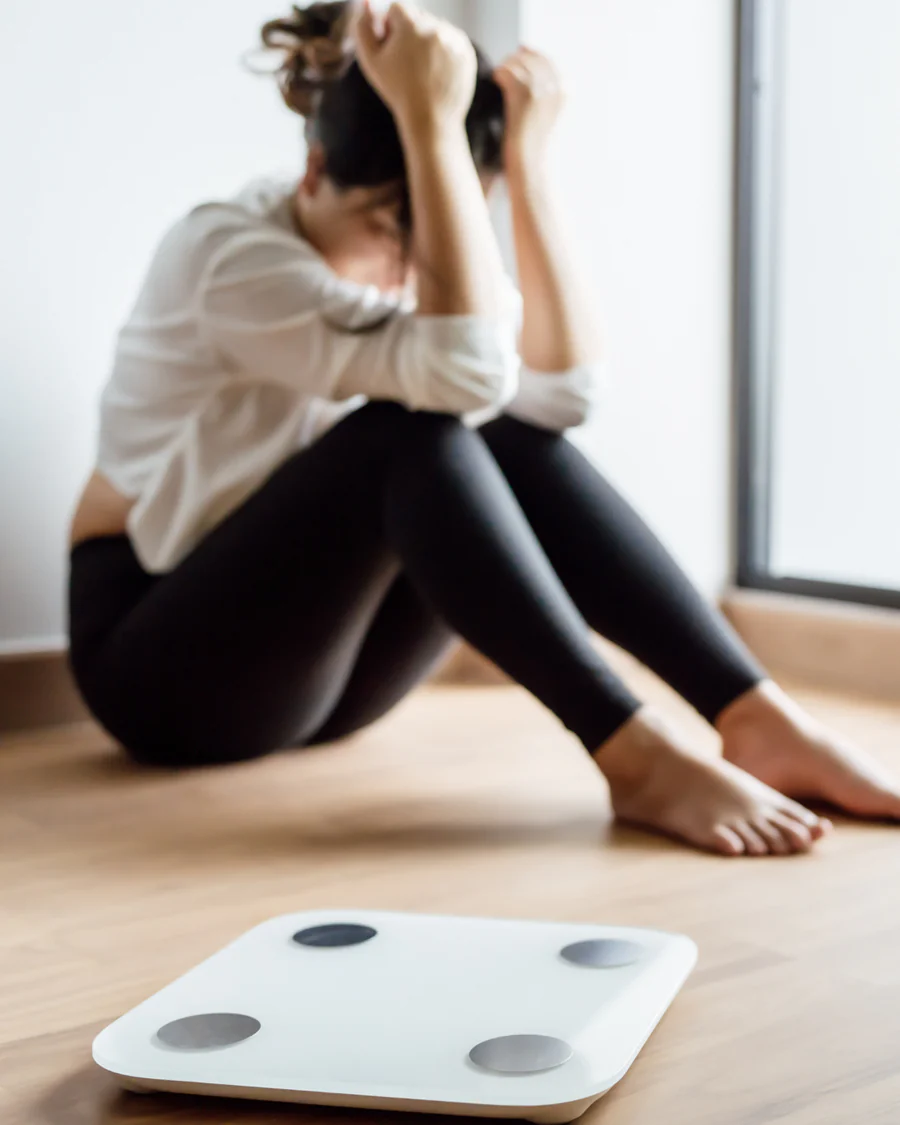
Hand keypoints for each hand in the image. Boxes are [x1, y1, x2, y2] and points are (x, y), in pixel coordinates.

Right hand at [355, 1, 476, 133]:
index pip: (397, 7)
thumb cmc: (398, 91)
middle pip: (418, 17)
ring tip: (424, 70)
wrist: (430, 119)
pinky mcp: (467, 51)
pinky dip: (445, 52)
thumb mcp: (371, 61)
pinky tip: (437, 72)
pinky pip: (452, 41)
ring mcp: (454, 39)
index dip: (391, 27)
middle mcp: (435, 27)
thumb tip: (367, 1)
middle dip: (411, 33)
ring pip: (436, 28)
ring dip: (428, 42)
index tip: (393, 48)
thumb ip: (363, 27)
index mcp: (411, 25)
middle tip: (408, 63)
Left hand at [494, 47, 565, 169]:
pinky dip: (499, 73)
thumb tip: (535, 71)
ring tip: (500, 75)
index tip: (520, 55)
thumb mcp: (551, 118)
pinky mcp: (523, 95)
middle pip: (534, 57)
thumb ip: (549, 94)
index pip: (550, 60)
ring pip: (519, 62)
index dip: (533, 55)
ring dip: (507, 66)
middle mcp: (557, 86)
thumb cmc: (538, 148)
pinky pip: (507, 72)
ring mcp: (541, 89)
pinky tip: (495, 80)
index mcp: (568, 91)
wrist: (533, 167)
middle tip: (506, 66)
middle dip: (519, 59)